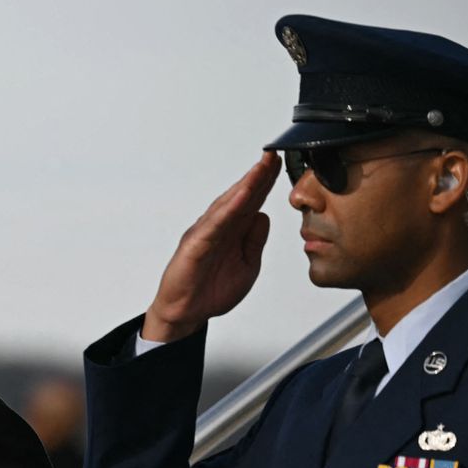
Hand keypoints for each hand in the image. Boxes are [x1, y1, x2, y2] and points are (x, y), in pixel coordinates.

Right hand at [142, 152, 281, 341]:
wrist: (186, 313)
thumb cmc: (211, 291)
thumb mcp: (247, 266)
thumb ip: (255, 241)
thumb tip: (263, 216)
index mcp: (232, 232)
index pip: (252, 201)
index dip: (266, 182)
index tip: (281, 163)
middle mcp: (218, 227)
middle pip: (241, 196)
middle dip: (258, 175)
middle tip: (274, 154)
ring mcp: (205, 234)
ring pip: (228, 204)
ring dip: (246, 185)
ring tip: (262, 167)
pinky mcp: (195, 246)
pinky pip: (215, 225)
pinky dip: (229, 209)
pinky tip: (242, 196)